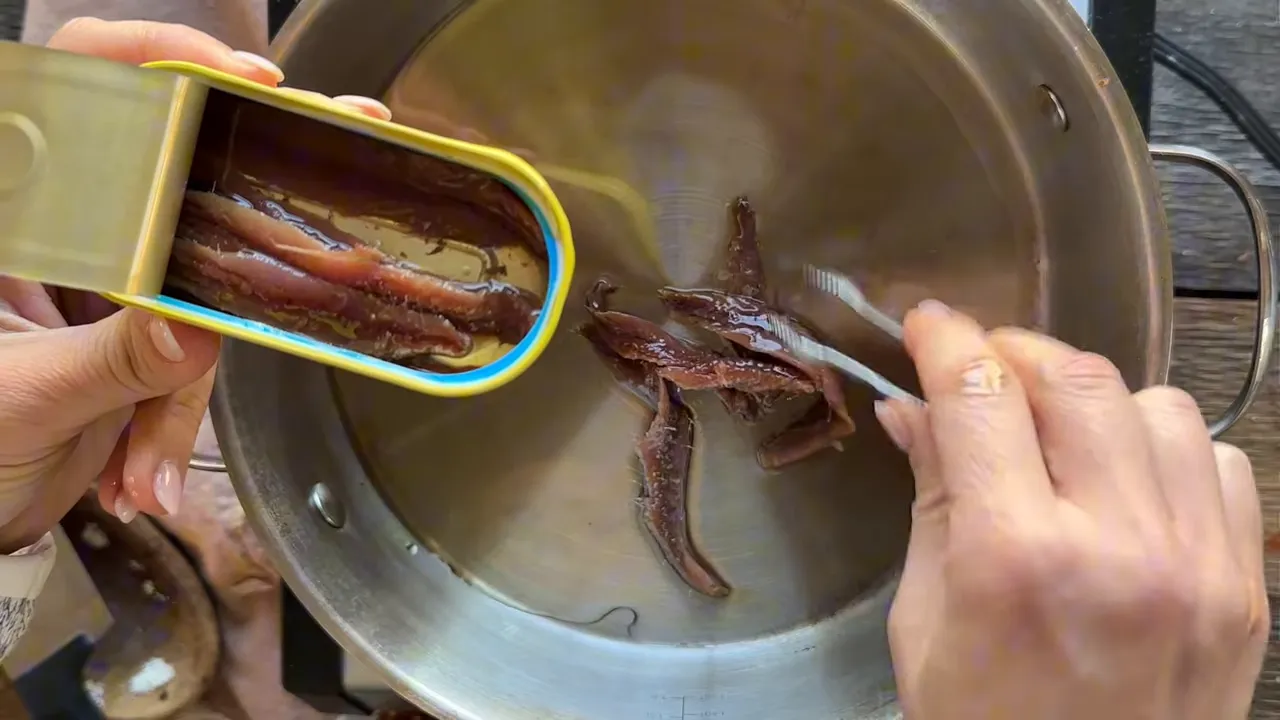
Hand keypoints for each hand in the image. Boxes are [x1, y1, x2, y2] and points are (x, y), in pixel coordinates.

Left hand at [0, 18, 393, 550]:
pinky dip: (170, 428)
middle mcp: (63, 233)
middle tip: (342, 140)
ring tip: (141, 469)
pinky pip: (191, 361)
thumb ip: (115, 361)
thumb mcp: (22, 396)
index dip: (160, 60)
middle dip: (243, 195)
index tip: (249, 82)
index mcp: (17, 219)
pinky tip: (137, 478)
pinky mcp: (140, 336)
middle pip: (166, 181)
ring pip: (194, 298)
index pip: (79, 88)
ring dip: (175, 399)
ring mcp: (107, 286)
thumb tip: (201, 331)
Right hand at [877, 301, 1267, 718]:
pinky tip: (1128, 483)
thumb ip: (931, 498)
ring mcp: (1197, 566)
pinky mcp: (1246, 587)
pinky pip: (1222, 461)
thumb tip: (912, 409)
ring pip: (1157, 406)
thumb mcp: (927, 620)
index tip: (927, 324)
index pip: (981, 397)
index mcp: (1014, 559)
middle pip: (1075, 379)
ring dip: (1096, 400)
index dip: (947, 342)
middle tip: (984, 371)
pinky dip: (1168, 448)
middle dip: (1017, 354)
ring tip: (1059, 434)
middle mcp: (1117, 546)